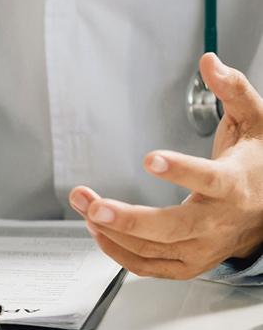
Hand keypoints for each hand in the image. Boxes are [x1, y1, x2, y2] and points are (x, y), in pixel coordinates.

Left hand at [69, 53, 262, 279]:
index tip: (150, 157)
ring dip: (113, 231)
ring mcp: (204, 247)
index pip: (210, 179)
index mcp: (236, 184)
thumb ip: (233, 90)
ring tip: (84, 205)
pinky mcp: (191, 261)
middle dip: (128, 218)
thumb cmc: (259, 164)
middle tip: (93, 204)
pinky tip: (98, 232)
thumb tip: (210, 62)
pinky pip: (152, 267)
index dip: (180, 170)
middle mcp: (219, 221)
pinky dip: (121, 254)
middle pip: (173, 227)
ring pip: (155, 249)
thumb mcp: (255, 122)